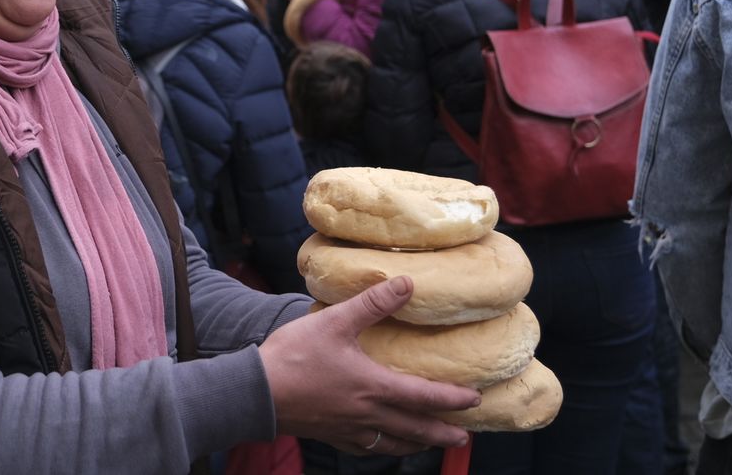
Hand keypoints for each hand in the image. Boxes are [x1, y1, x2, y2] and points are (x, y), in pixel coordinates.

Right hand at [261, 277, 477, 454]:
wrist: (257, 392)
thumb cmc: (294, 356)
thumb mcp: (335, 322)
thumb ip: (372, 303)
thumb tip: (407, 283)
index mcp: (374, 387)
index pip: (425, 397)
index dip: (453, 399)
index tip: (475, 398)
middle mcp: (368, 414)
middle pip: (415, 430)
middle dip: (442, 433)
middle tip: (464, 437)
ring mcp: (349, 429)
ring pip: (392, 443)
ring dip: (416, 444)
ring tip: (429, 443)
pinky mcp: (330, 435)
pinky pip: (365, 447)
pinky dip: (382, 447)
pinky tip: (380, 442)